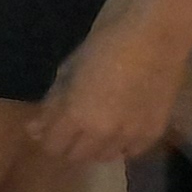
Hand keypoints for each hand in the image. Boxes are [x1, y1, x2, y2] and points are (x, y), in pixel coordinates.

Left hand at [32, 9, 191, 164]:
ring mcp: (132, 136)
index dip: (46, 138)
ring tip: (96, 126)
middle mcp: (104, 135)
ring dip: (96, 146)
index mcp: (77, 116)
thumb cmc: (104, 43)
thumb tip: (35, 128)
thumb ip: (53, 103)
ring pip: (105, 157)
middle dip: (68, 144)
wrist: (156, 35)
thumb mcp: (68, 70)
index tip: (47, 127)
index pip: (53, 146)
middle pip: (78, 156)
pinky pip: (131, 152)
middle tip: (70, 126)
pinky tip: (119, 128)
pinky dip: (122, 145)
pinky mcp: (155, 133)